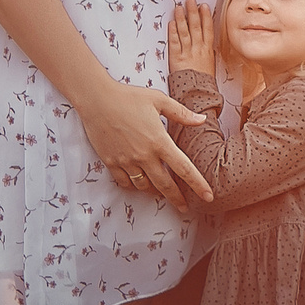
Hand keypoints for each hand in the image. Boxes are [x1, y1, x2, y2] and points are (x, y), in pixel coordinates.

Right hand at [77, 79, 211, 207]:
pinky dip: (133, 185)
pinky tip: (138, 183)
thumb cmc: (129, 96)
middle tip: (184, 207)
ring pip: (144, 186)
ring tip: (160, 192)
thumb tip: (202, 119)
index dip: (198, 185)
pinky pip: (124, 182)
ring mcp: (127, 161)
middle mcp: (144, 156)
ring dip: (154, 191)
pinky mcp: (111, 162)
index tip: (208, 196)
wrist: (96, 99)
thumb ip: (182, 113)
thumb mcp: (159, 100)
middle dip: (176, 199)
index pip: (184, 169)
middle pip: (165, 185)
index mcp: (159, 141)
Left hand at [168, 0, 215, 76]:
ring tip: (179, 7)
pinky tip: (171, 23)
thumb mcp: (211, 65)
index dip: (206, 17)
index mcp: (208, 51)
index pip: (208, 30)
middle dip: (193, 12)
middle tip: (190, 0)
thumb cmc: (205, 82)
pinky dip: (173, 32)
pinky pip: (175, 43)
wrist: (198, 95)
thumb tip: (207, 43)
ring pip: (185, 32)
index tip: (204, 6)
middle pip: (196, 27)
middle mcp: (199, 49)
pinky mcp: (177, 59)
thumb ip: (207, 53)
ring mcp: (188, 53)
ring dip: (181, 19)